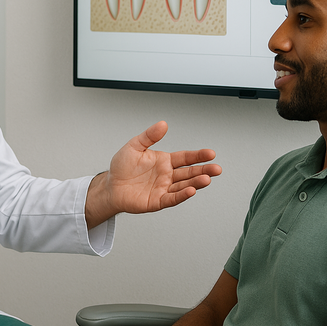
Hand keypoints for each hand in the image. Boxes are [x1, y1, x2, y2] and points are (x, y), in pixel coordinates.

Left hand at [85, 121, 220, 227]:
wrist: (110, 186)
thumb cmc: (122, 167)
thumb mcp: (134, 146)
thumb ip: (149, 136)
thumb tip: (163, 124)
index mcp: (164, 161)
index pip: (185, 158)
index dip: (198, 156)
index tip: (210, 153)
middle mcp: (167, 175)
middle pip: (189, 172)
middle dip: (204, 170)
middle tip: (216, 169)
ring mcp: (163, 188)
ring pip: (184, 185)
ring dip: (196, 183)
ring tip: (206, 179)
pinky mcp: (157, 201)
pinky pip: (172, 198)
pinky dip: (182, 195)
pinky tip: (190, 190)